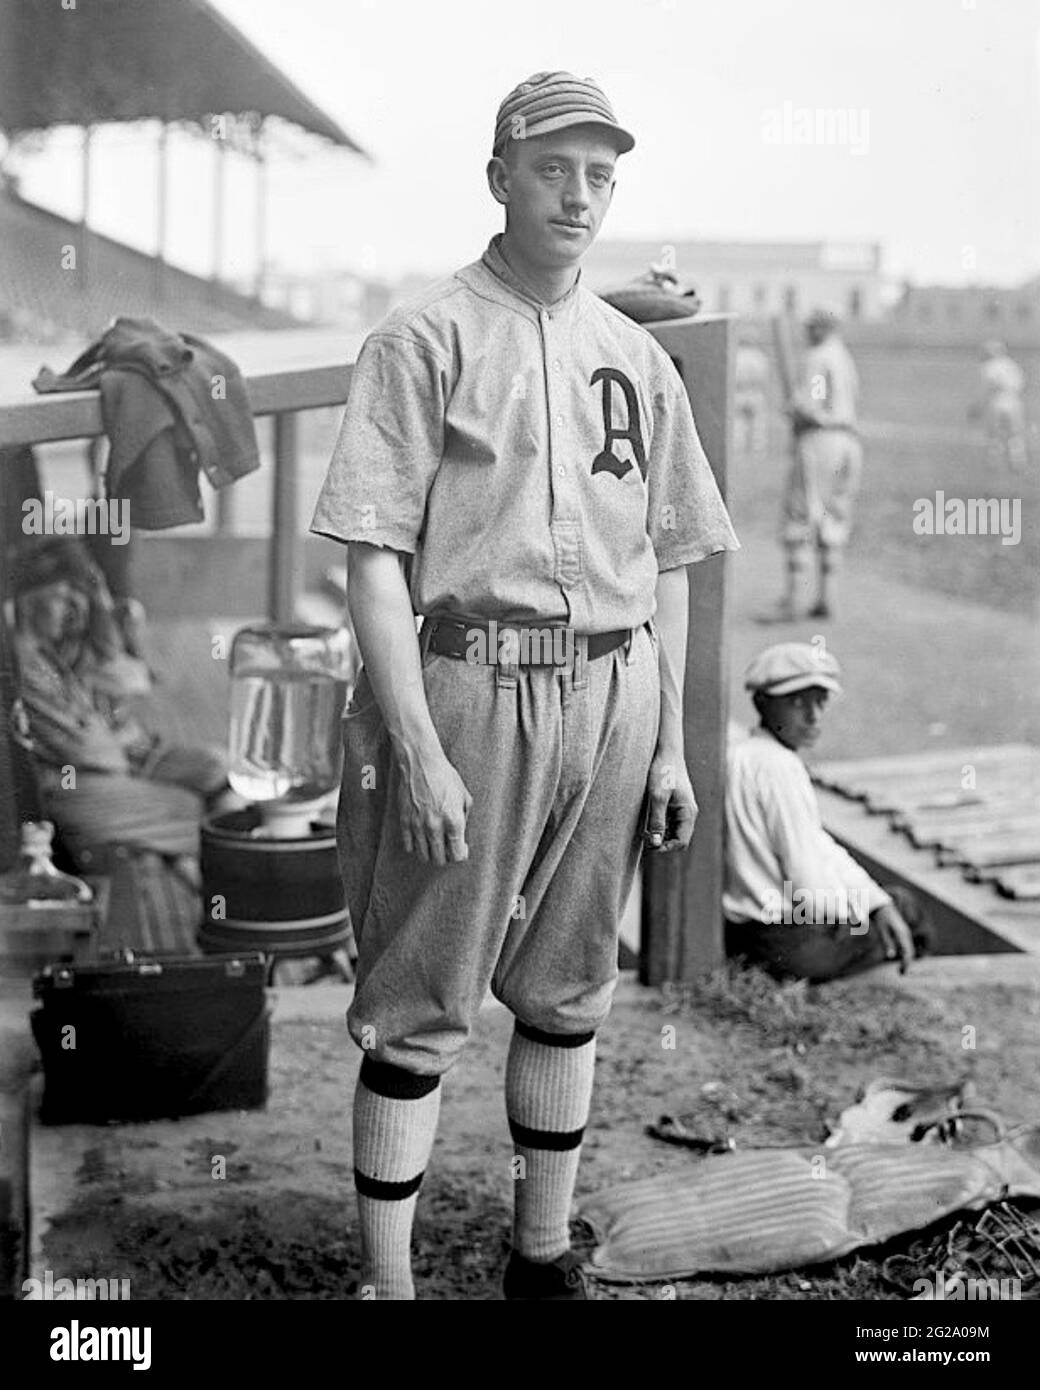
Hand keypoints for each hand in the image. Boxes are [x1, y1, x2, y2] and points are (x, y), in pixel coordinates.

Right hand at [396, 745, 471, 866]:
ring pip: (423, 856)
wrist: (421, 763)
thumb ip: (464, 819)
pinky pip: (408, 846)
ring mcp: (418, 826)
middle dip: (445, 857)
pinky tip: (421, 838)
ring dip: (430, 854)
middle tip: (447, 847)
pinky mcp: (405, 821)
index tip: (461, 848)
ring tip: (434, 844)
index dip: (461, 854)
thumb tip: (461, 835)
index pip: (457, 855)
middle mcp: (435, 827)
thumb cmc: (446, 777)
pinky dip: (415, 846)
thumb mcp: (464, 796)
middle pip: (439, 860)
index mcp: (454, 821)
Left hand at [643, 746, 697, 852]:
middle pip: (678, 839)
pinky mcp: (675, 805)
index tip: (649, 843)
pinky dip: (659, 825)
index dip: (666, 848)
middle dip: (662, 842)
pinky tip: (647, 820)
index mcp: (688, 813)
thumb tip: (655, 843)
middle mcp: (688, 813)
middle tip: (644, 836)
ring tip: (644, 829)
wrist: (666, 751)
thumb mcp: (657, 797)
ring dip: (660, 834)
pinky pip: (669, 823)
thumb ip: (657, 821)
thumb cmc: (663, 771)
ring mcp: (682, 809)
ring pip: (673, 832)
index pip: (681, 842)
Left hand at [872, 903, 914, 974]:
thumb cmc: (882, 919)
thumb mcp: (883, 930)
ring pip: (909, 949)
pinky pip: (906, 946)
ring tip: (901, 970)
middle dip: (907, 963)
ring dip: (907, 959)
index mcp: (902, 933)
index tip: (903, 971)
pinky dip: (905, 954)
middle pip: (910, 951)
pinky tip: (901, 961)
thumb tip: (891, 956)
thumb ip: (888, 943)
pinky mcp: (903, 934)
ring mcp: (906, 934)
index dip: (906, 962)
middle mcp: (906, 934)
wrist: (884, 907)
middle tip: (902, 974)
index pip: (907, 951)